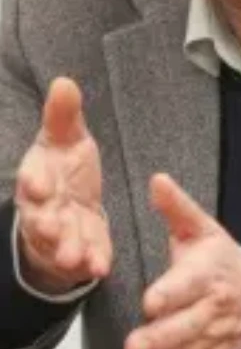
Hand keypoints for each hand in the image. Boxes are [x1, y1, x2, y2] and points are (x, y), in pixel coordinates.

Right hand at [15, 77, 111, 293]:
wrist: (69, 206)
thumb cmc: (64, 168)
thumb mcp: (65, 137)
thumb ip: (63, 115)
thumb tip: (64, 81)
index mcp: (38, 178)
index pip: (32, 179)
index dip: (35, 181)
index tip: (41, 184)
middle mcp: (44, 209)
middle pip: (41, 218)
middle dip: (47, 224)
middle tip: (54, 229)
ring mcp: (61, 234)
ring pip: (60, 244)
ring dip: (67, 249)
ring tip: (74, 255)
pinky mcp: (82, 251)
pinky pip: (86, 258)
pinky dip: (92, 262)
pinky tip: (101, 267)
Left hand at [125, 173, 240, 348]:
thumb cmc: (221, 259)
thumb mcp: (202, 229)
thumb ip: (176, 208)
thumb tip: (157, 180)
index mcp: (210, 272)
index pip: (191, 283)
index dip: (171, 293)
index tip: (150, 301)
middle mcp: (215, 306)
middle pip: (190, 325)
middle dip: (162, 338)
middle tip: (132, 347)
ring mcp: (217, 336)